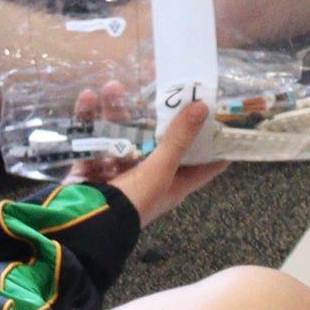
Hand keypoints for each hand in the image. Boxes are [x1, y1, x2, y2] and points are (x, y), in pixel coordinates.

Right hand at [71, 95, 225, 224]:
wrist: (84, 223)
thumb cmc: (134, 202)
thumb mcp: (161, 170)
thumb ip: (179, 139)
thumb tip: (203, 108)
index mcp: (176, 182)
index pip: (207, 163)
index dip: (217, 142)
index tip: (224, 115)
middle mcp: (151, 176)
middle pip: (160, 140)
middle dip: (158, 114)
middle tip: (162, 87)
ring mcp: (121, 171)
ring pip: (122, 135)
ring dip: (116, 111)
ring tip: (113, 86)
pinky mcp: (93, 167)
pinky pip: (92, 139)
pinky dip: (89, 120)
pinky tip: (88, 97)